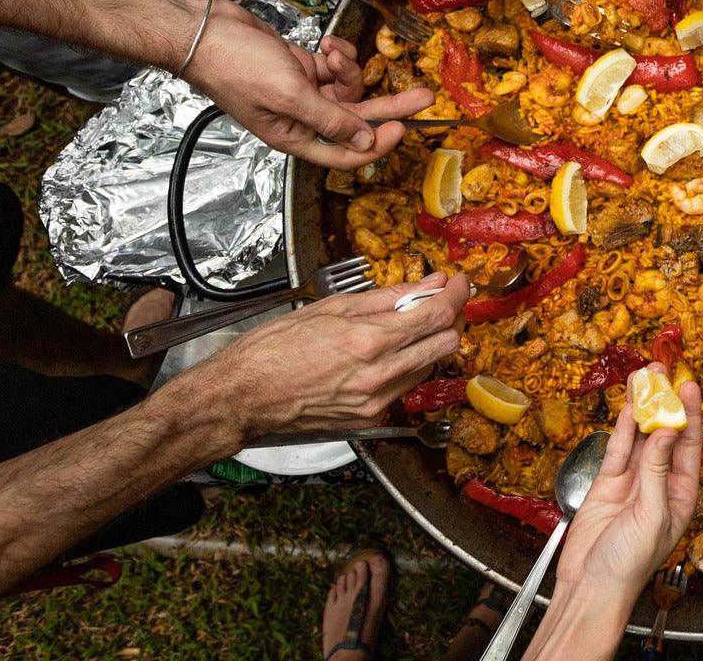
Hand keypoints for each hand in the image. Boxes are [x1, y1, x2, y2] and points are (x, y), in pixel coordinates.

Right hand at [181, 0, 433, 168]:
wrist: (204, 31)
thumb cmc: (235, 65)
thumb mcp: (289, 94)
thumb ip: (330, 120)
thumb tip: (365, 142)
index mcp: (296, 136)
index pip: (347, 153)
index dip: (376, 144)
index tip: (402, 127)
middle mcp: (302, 118)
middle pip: (357, 120)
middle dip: (390, 106)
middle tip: (424, 97)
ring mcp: (302, 92)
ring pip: (346, 89)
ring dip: (348, 68)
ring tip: (334, 53)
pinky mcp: (301, 68)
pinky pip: (333, 67)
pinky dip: (336, 54)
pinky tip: (327, 43)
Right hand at [192, 272, 470, 439]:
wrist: (243, 397)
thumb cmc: (273, 350)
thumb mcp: (330, 308)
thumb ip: (388, 297)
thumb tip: (428, 284)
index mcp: (368, 341)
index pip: (438, 315)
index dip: (457, 295)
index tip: (459, 283)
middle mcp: (379, 376)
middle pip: (446, 344)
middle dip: (451, 318)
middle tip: (441, 301)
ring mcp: (377, 402)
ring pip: (429, 367)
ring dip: (430, 343)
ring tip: (409, 325)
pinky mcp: (371, 419)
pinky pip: (405, 388)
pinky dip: (407, 366)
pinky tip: (388, 354)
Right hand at [556, 364, 702, 592]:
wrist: (593, 585)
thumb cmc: (631, 563)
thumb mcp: (652, 514)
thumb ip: (656, 470)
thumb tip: (663, 432)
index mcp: (681, 494)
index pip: (689, 446)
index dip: (690, 415)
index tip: (689, 387)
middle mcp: (660, 483)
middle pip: (665, 435)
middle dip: (666, 403)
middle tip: (664, 372)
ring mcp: (633, 481)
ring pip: (639, 436)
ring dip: (642, 408)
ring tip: (644, 377)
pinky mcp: (608, 483)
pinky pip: (617, 448)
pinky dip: (621, 427)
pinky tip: (627, 405)